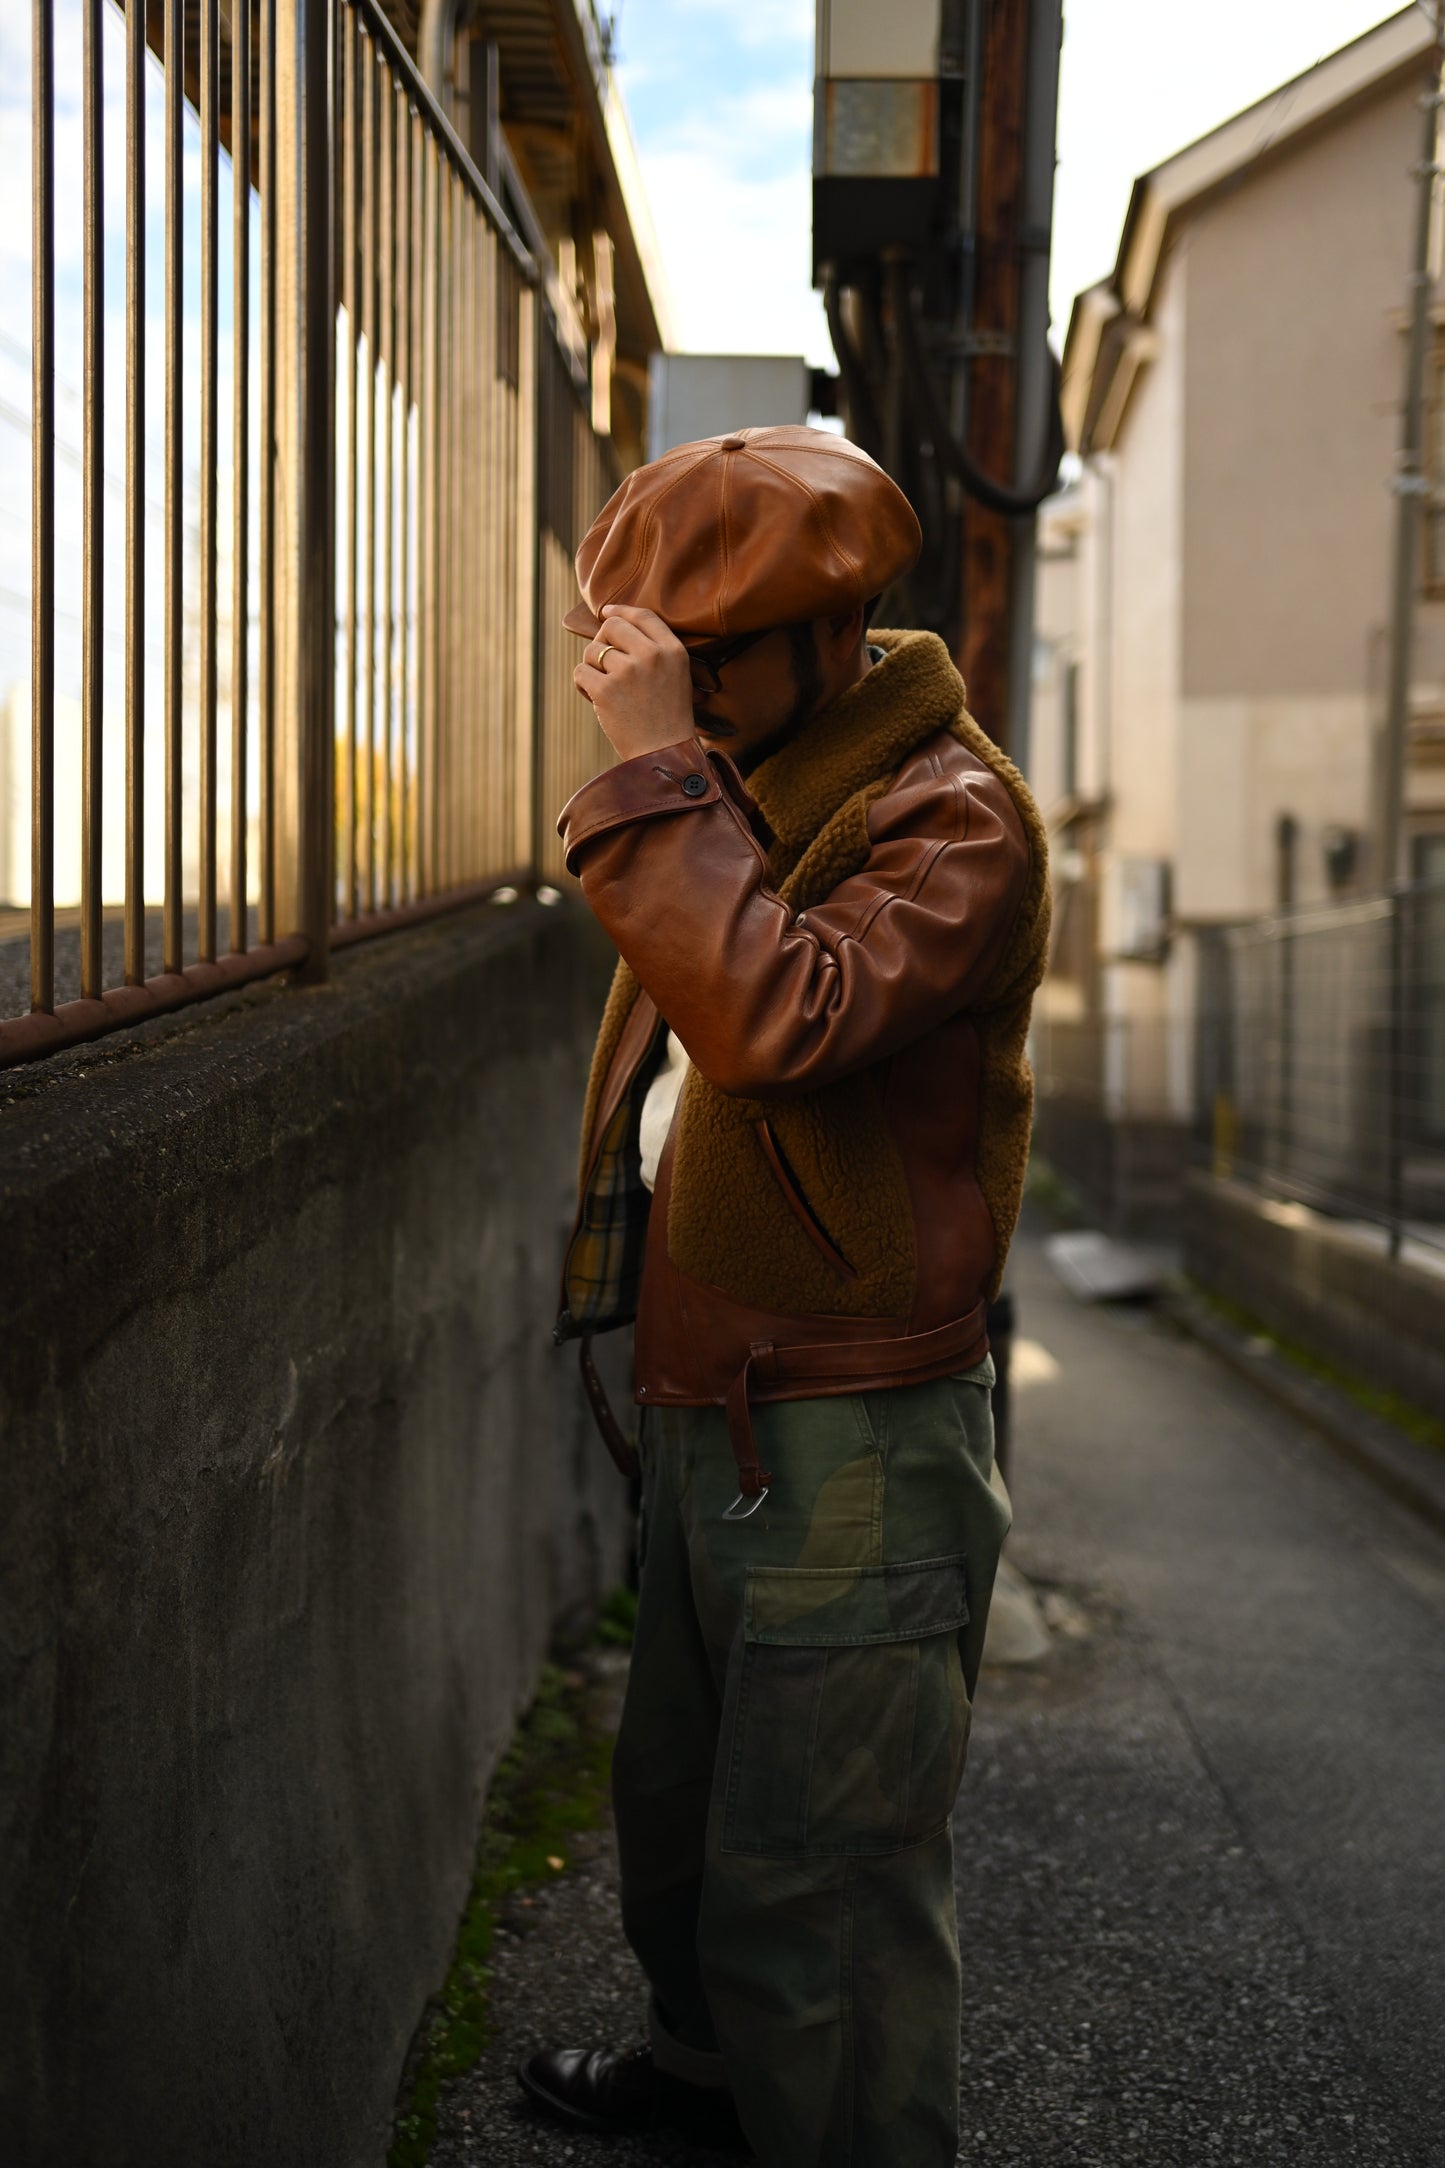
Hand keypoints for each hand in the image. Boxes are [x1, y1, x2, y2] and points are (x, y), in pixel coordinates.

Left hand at [573, 604, 694, 761]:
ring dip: (592, 667)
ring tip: (606, 689)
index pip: (642, 615)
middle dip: (603, 641)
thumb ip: (654, 648)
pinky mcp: (606, 691)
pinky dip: (582, 685)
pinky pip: (580, 672)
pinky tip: (595, 699)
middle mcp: (652, 656)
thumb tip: (612, 620)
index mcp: (673, 650)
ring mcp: (628, 672)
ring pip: (592, 650)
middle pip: (612, 626)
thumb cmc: (667, 717)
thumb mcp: (676, 675)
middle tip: (606, 665)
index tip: (606, 612)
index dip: (620, 610)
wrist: (665, 756)